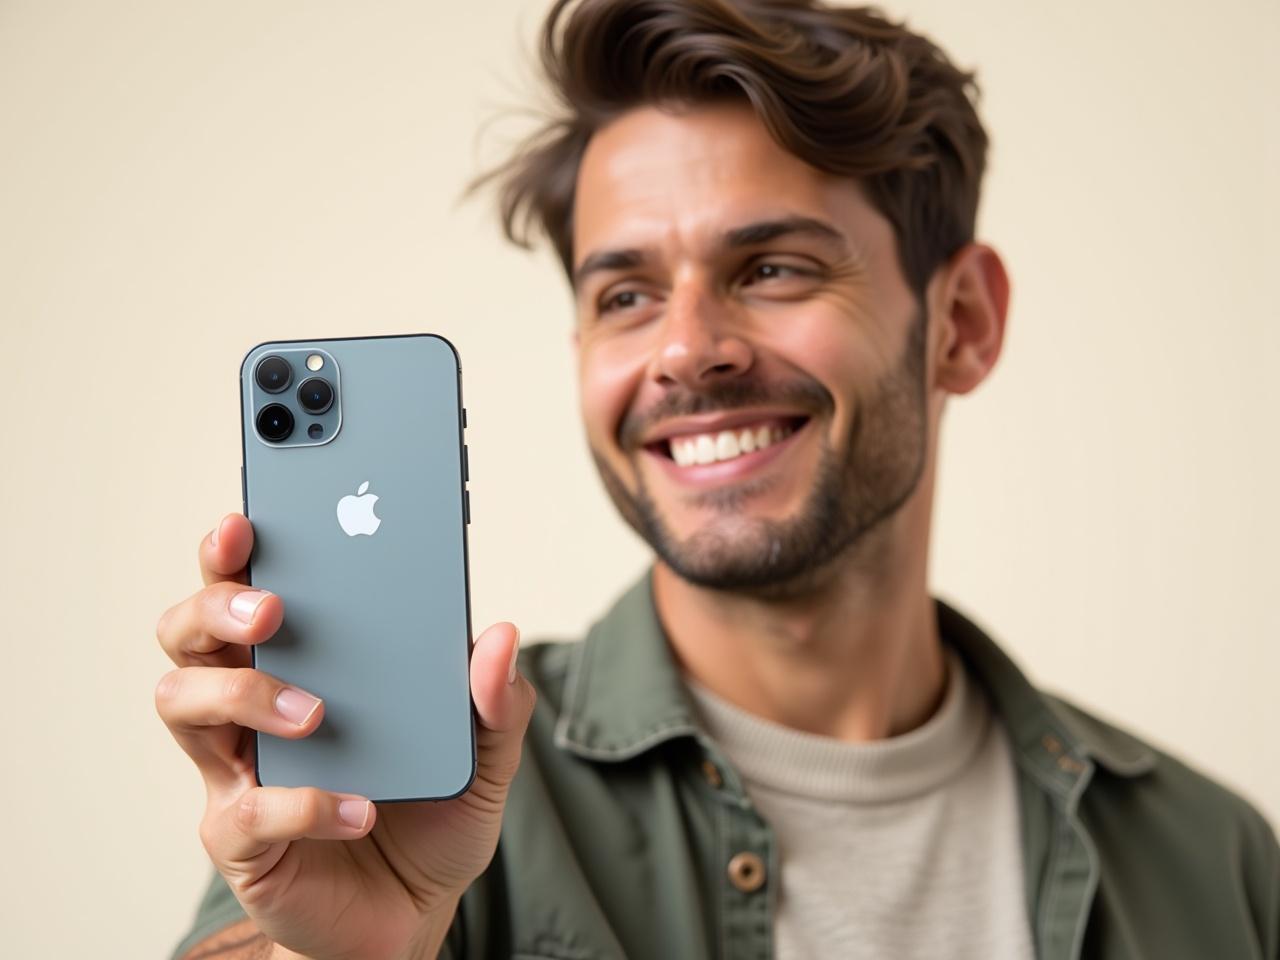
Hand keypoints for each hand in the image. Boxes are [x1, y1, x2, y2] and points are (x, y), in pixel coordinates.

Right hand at [156, 513, 534, 959]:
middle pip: (188, 631)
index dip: (232, 551)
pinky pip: (245, 808)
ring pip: (182, 701)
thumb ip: (493, 702)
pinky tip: (358, 808)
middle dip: (216, 604)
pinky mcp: (241, 838)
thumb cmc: (430, 816)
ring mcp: (240, 768)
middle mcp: (254, 705)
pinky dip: (302, 802)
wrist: (413, 914)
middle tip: (273, 609)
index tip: (246, 520)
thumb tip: (500, 637)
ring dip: (245, 691)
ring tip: (317, 711)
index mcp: (305, 663)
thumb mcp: (484, 756)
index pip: (248, 589)